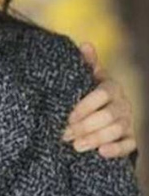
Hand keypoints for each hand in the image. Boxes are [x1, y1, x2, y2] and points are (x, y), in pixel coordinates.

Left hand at [63, 42, 136, 157]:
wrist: (100, 114)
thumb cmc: (89, 93)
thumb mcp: (86, 79)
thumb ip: (86, 64)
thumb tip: (85, 44)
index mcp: (111, 87)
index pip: (102, 95)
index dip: (84, 106)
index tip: (67, 117)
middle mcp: (123, 104)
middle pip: (109, 115)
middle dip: (86, 126)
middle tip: (65, 134)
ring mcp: (128, 121)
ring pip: (117, 130)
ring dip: (96, 138)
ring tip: (76, 145)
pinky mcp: (130, 138)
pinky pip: (129, 145)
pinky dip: (116, 149)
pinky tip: (102, 152)